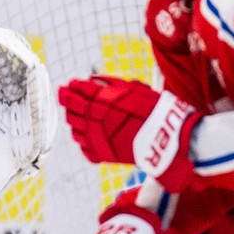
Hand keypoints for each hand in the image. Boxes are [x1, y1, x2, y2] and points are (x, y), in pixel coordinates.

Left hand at [59, 75, 196, 189]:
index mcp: (101, 101)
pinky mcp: (99, 154)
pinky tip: (88, 132)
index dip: (72, 88)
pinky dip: (83, 138)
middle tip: (67, 96)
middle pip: (72, 109)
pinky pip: (83, 146)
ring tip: (79, 114)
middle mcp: (94, 119)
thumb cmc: (152, 110)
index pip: (78, 91)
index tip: (70, 85)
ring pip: (74, 128)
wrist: (165, 138)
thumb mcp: (132, 88)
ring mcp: (95, 138)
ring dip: (74, 119)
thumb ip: (109, 83)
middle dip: (68, 101)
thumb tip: (90, 79)